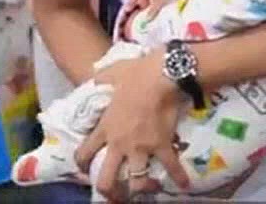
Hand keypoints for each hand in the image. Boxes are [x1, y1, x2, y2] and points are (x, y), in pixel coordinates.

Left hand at [75, 49, 190, 199]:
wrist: (163, 76)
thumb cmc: (137, 74)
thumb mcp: (113, 73)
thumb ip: (102, 78)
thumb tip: (95, 76)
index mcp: (105, 128)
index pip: (84, 153)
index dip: (81, 164)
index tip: (85, 168)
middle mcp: (120, 144)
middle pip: (106, 179)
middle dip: (108, 191)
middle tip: (112, 194)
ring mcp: (141, 148)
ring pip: (137, 180)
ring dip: (140, 187)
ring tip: (143, 190)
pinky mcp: (162, 145)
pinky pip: (171, 166)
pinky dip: (179, 177)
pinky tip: (184, 185)